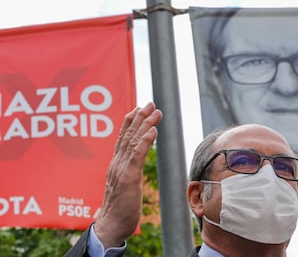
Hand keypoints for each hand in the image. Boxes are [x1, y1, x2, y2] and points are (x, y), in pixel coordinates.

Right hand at [94, 102, 162, 248]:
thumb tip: (133, 166)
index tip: (138, 109)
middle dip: (139, 117)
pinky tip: (153, 130)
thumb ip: (127, 172)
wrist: (110, 226)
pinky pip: (137, 156)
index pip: (123, 138)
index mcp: (116, 164)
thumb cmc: (119, 208)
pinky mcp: (128, 178)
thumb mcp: (124, 185)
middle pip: (129, 135)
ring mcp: (121, 169)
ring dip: (145, 124)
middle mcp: (117, 163)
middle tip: (150, 103)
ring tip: (155, 111)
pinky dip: (145, 141)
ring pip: (134, 141)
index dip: (130, 122)